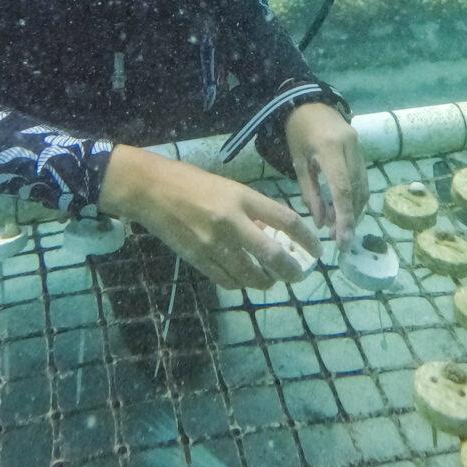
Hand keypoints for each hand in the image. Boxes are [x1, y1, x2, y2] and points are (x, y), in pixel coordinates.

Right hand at [98, 145, 319, 290]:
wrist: (150, 190)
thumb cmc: (191, 182)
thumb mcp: (228, 187)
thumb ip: (250, 210)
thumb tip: (270, 234)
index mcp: (242, 197)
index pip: (285, 221)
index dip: (307, 239)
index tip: (316, 250)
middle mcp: (231, 221)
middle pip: (273, 255)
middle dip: (291, 271)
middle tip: (298, 275)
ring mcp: (213, 243)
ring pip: (250, 275)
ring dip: (266, 282)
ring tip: (271, 280)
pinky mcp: (198, 258)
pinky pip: (227, 280)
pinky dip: (240, 283)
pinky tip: (243, 279)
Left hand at [284, 103, 367, 247]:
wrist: (308, 102)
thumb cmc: (297, 132)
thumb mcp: (298, 163)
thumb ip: (310, 193)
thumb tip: (322, 223)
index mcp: (330, 148)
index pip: (343, 189)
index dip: (344, 217)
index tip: (343, 241)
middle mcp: (350, 147)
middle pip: (356, 191)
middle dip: (350, 218)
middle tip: (340, 241)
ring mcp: (359, 147)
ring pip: (363, 187)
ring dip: (355, 210)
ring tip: (341, 229)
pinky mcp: (362, 150)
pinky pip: (363, 179)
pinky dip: (357, 198)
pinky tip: (347, 211)